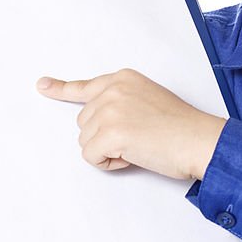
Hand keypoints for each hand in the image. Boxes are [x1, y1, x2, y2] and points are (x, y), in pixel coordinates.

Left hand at [36, 68, 225, 180]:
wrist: (199, 139)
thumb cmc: (181, 127)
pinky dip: (109, 163)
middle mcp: (113, 89)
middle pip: (84, 122)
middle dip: (104, 137)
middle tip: (138, 138)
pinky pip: (91, 156)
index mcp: (124, 78)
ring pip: (85, 141)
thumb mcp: (149, 100)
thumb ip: (122, 102)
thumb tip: (97, 121)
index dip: (61, 89)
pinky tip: (134, 154)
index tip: (42, 85)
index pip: (85, 86)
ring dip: (108, 151)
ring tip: (140, 145)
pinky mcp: (110, 132)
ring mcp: (110, 109)